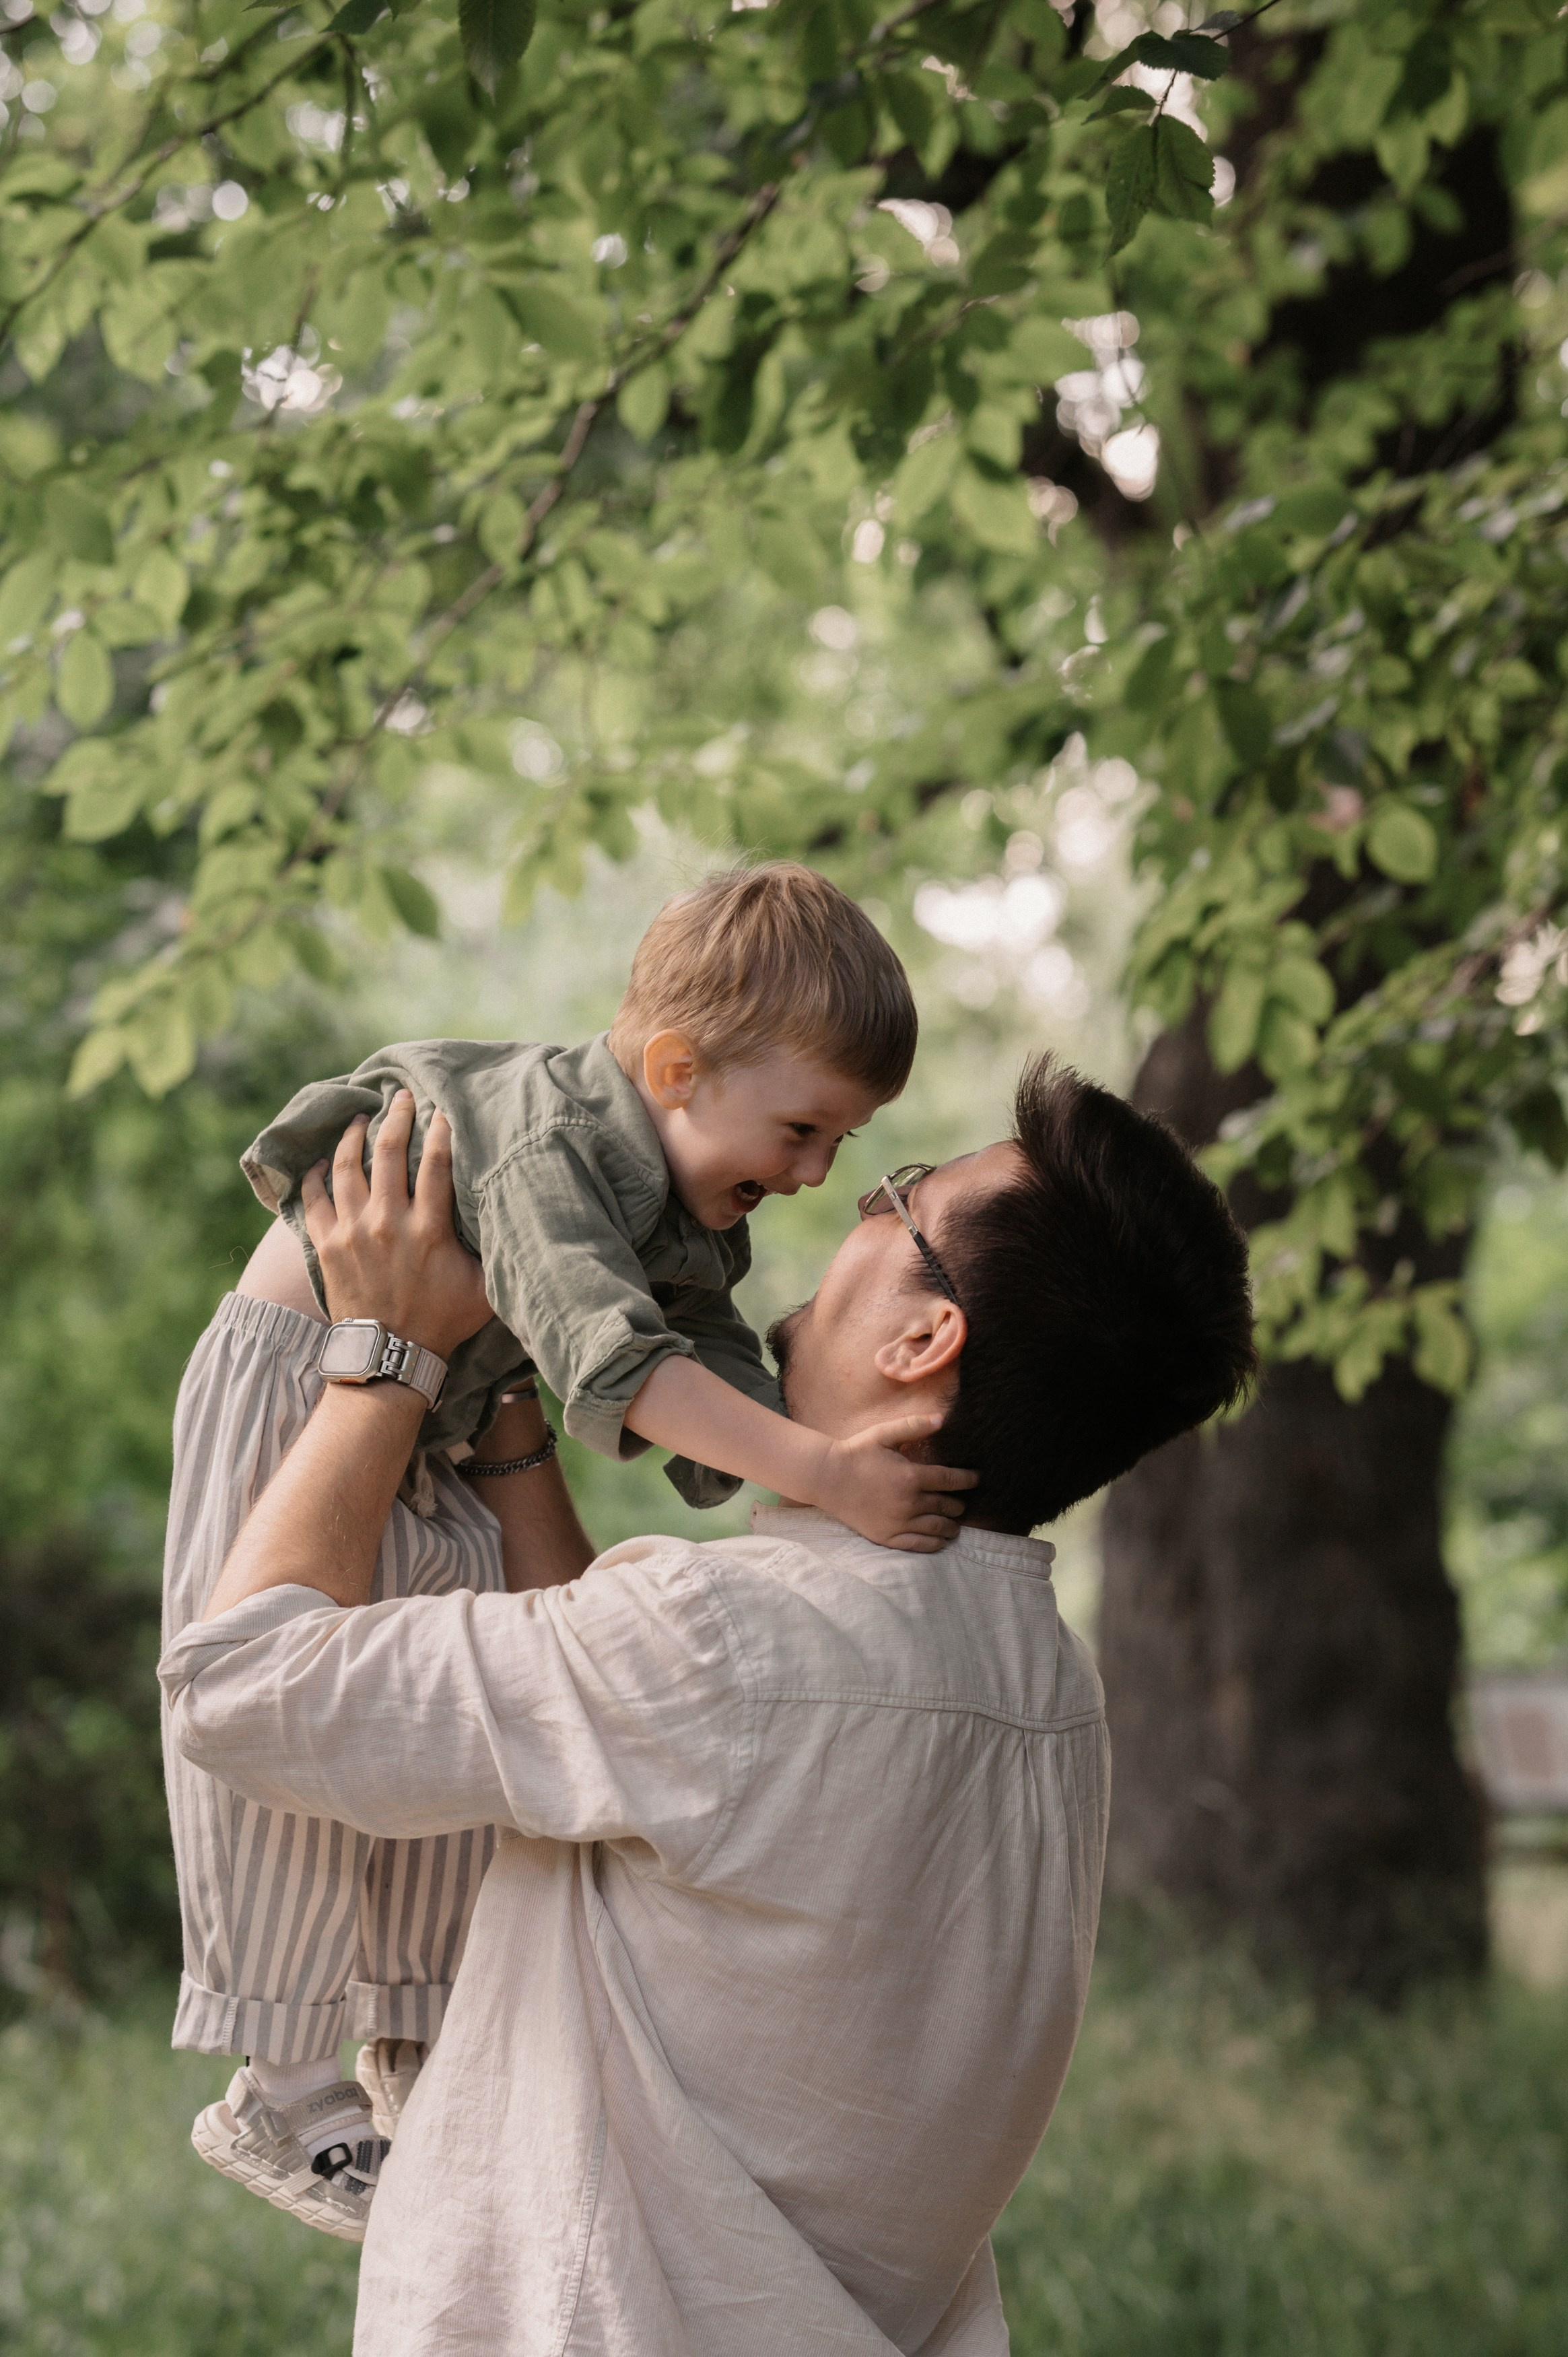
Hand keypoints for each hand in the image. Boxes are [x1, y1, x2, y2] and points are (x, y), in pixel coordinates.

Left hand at [301, 1094, 492, 1362]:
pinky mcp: (326, 1244)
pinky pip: (315, 1197)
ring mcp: (352, 1231)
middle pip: (390, 1151)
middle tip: (401, 1097)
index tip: (442, 1109)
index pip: (436, 1163)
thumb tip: (519, 1221)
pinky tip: (324, 1161)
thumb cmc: (442, 1321)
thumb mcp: (484, 1289)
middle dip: (397, 1116)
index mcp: (428, 1229)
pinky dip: (317, 1174)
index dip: (441, 1130)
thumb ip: (496, 1252)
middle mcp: (387, 1223)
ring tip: (360, 1118)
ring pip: (348, 1166)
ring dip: (354, 1136)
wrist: (389, 1355)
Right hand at [811, 1415, 977, 1553]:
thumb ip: (914, 1426)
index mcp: (911, 1476)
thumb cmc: (856, 1452)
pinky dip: (935, 1543)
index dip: (968, 1479)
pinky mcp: (887, 1536)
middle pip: (947, 1506)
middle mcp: (909, 1502)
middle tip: (963, 1503)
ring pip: (937, 1527)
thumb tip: (942, 1419)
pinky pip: (919, 1545)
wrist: (826, 1478)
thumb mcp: (884, 1434)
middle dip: (959, 1504)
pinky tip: (941, 1539)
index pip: (951, 1480)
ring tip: (956, 1524)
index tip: (977, 1478)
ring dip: (952, 1526)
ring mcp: (898, 1522)